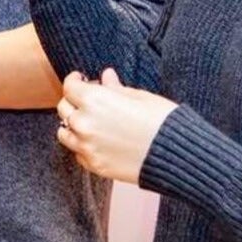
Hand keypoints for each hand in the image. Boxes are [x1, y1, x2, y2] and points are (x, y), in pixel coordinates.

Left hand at [54, 69, 175, 184]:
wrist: (177, 155)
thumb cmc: (162, 121)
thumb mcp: (139, 97)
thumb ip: (115, 88)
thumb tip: (105, 76)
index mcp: (95, 101)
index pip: (70, 87)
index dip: (75, 80)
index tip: (81, 79)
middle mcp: (85, 124)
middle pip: (64, 108)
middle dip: (74, 101)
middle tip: (88, 100)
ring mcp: (87, 147)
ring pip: (64, 133)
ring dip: (73, 125)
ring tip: (91, 122)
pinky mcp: (95, 166)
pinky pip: (78, 153)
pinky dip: (83, 146)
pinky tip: (98, 141)